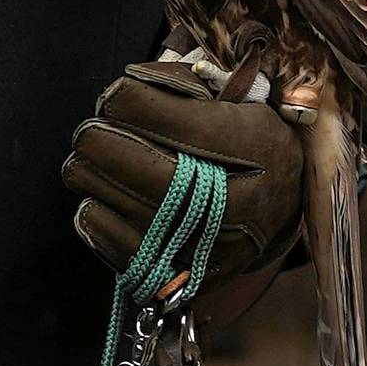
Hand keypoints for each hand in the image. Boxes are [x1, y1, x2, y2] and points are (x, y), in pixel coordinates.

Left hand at [60, 61, 306, 305]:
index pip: (181, 125)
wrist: (278, 209)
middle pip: (151, 175)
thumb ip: (186, 85)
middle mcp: (243, 206)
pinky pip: (118, 246)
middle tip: (88, 132)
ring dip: (93, 177)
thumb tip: (127, 86)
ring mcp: (216, 249)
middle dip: (103, 145)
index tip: (115, 96)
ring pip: (127, 210)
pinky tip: (100, 196)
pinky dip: (95, 215)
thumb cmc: (247, 141)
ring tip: (91, 161)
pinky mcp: (188, 280)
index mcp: (260, 149)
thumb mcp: (239, 100)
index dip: (133, 104)